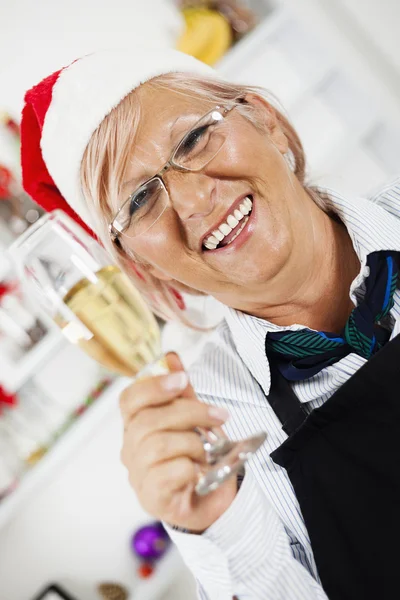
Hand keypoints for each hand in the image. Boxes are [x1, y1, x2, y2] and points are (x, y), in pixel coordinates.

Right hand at [119, 352, 237, 531]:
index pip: (129, 400)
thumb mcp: (195, 421)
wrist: (214, 502)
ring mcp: (138, 475)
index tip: (182, 380)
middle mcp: (131, 450)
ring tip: (209, 451)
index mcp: (137, 426)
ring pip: (158, 445)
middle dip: (189, 412)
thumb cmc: (199, 459)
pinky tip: (200, 472)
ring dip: (193, 443)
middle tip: (218, 415)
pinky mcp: (152, 498)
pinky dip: (191, 468)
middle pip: (148, 421)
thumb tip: (172, 359)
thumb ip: (182, 394)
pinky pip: (169, 473)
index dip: (153, 386)